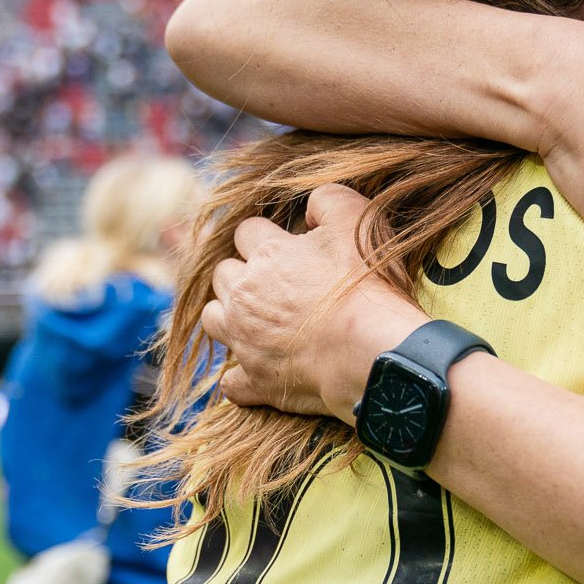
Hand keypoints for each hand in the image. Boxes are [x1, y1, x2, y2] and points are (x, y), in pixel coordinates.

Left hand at [203, 186, 426, 420]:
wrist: (371, 351)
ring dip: (229, 316)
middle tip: (272, 283)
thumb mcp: (356, 220)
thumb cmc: (366, 286)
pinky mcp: (257, 381)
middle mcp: (245, 295)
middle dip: (241, 274)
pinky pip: (232, 383)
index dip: (266, 236)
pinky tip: (258, 372)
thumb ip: (328, 199)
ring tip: (257, 320)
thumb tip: (310, 207)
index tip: (286, 246)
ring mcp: (246, 340)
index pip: (247, 231)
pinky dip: (241, 378)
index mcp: (267, 254)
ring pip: (213, 320)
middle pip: (223, 273)